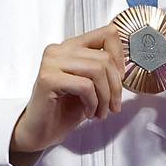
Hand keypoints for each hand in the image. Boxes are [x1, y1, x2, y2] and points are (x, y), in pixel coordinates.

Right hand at [9, 24, 123, 165]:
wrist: (40, 131)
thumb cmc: (63, 110)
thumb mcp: (90, 85)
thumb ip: (103, 70)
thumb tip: (125, 67)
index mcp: (70, 46)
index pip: (107, 34)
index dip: (120, 57)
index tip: (120, 79)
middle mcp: (58, 50)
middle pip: (105, 57)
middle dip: (115, 86)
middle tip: (112, 106)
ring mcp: (51, 62)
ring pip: (97, 70)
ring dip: (105, 97)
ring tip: (100, 112)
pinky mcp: (48, 79)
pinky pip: (85, 86)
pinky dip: (93, 102)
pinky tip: (88, 112)